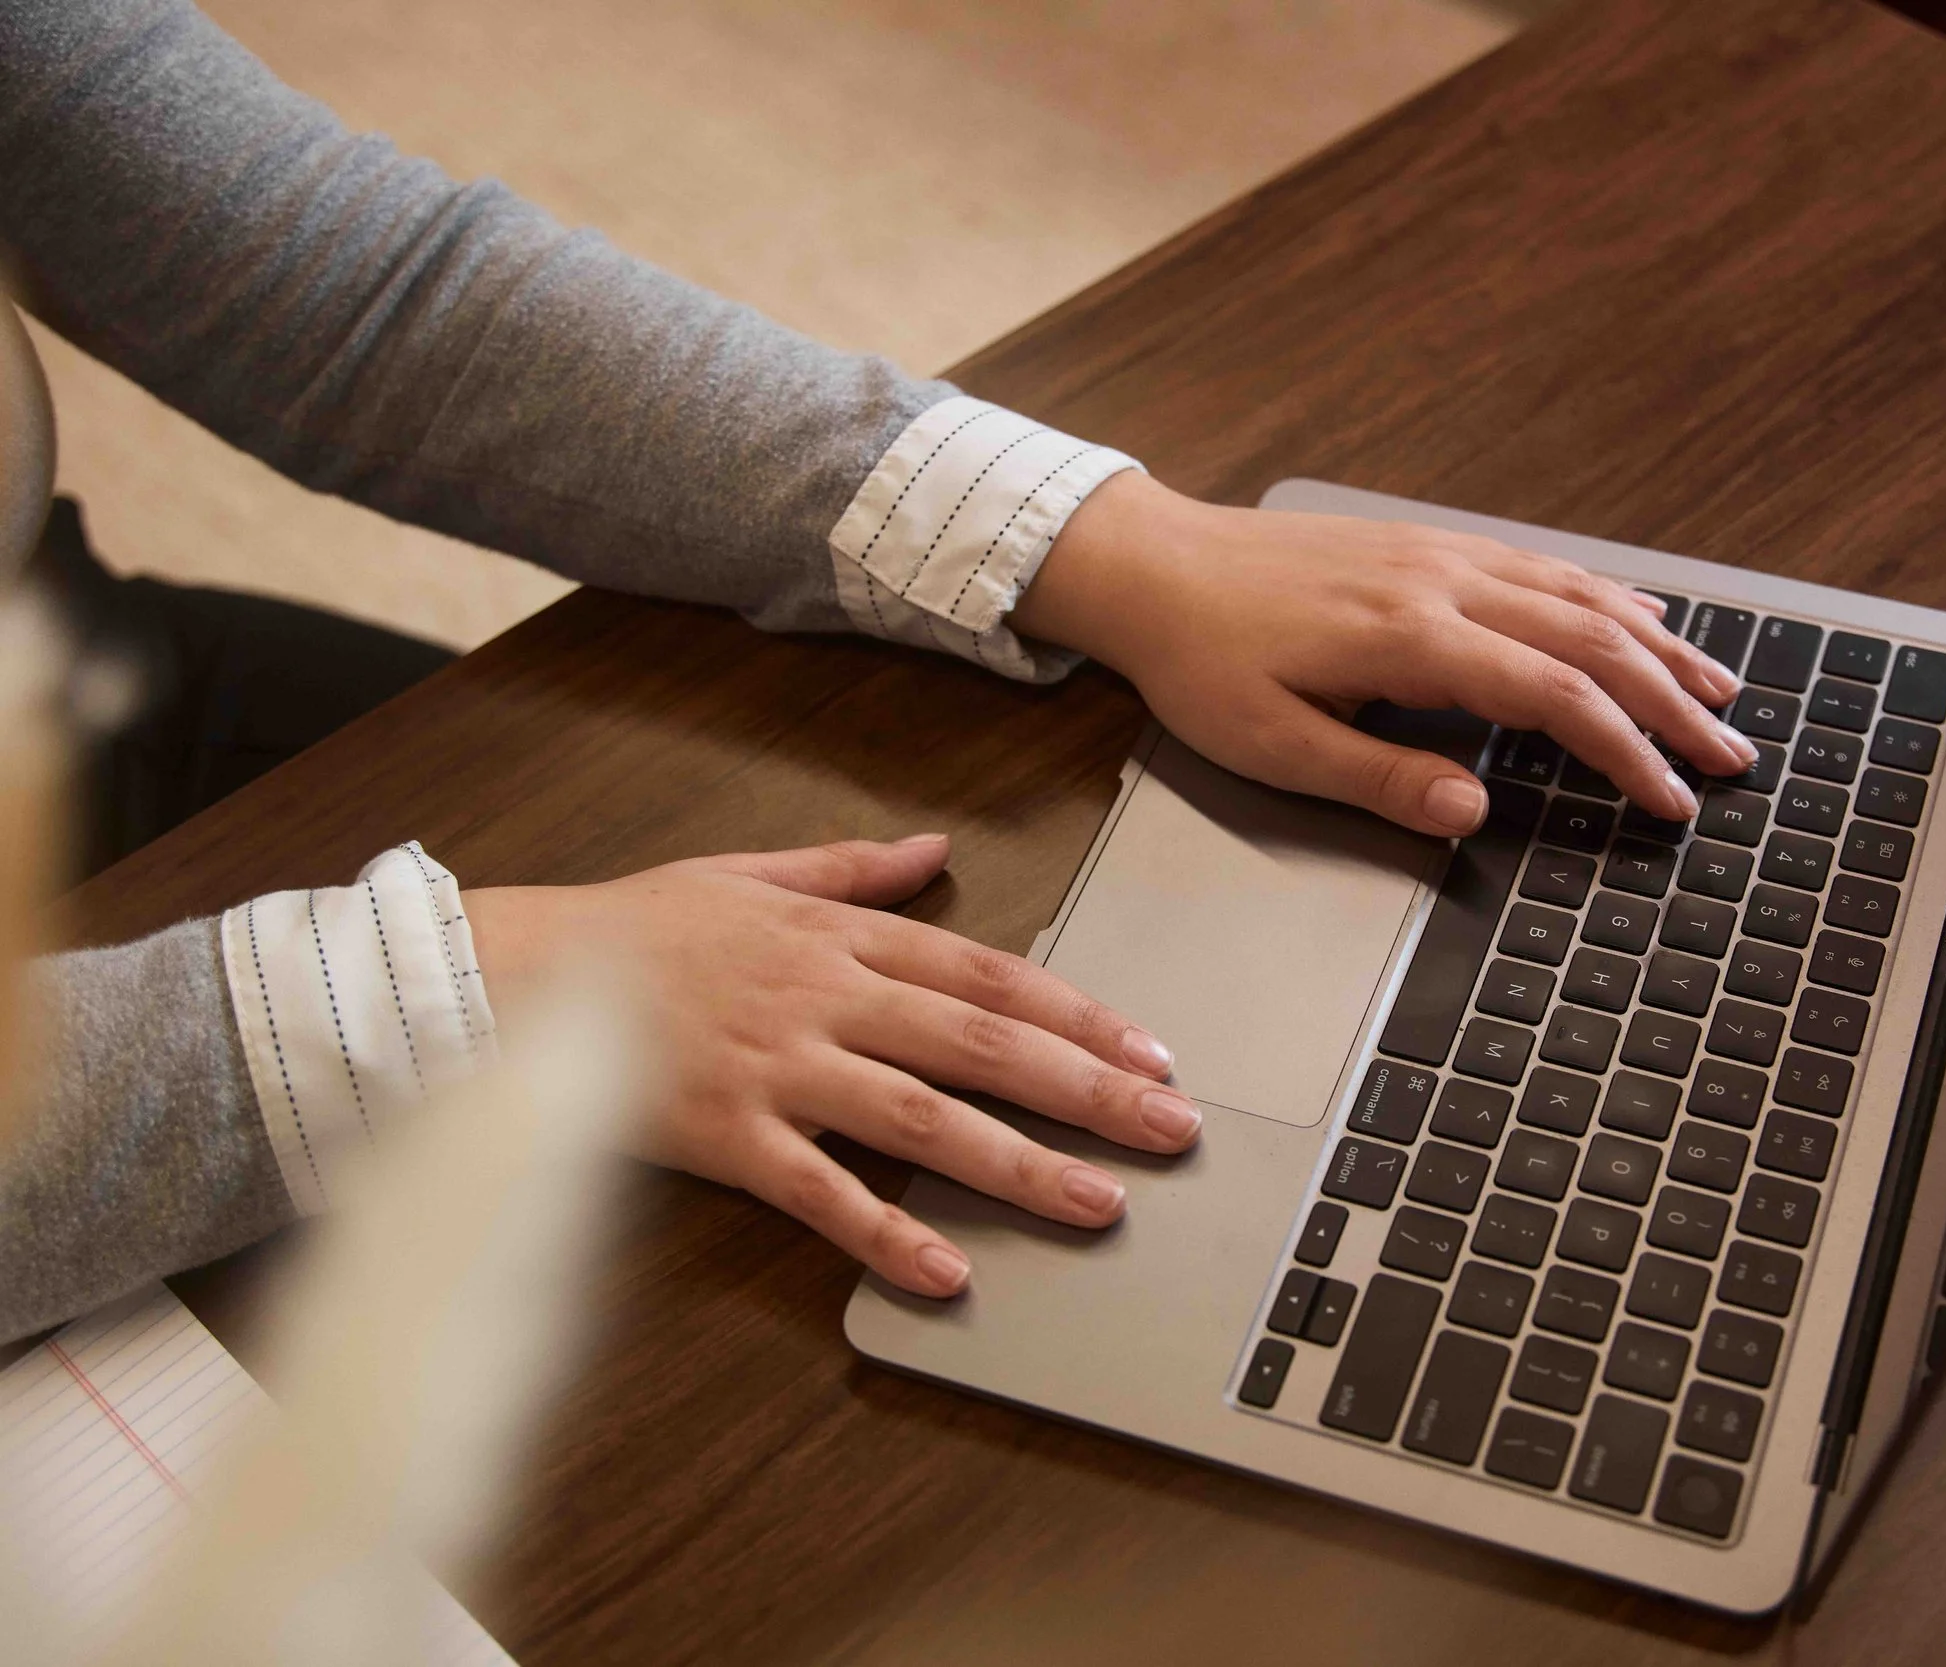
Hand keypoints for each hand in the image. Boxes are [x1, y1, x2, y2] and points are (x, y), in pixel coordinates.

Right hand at [463, 834, 1195, 1297]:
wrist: (515, 975)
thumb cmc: (634, 929)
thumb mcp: (749, 872)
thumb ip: (854, 868)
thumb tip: (935, 845)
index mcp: (840, 937)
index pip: (989, 974)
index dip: (1079, 1015)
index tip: (1152, 1052)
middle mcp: (826, 998)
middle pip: (982, 1043)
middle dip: (1088, 1089)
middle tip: (1170, 1128)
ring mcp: (779, 1069)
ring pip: (923, 1118)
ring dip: (1019, 1165)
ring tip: (1098, 1204)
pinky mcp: (726, 1136)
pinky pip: (818, 1192)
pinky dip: (883, 1235)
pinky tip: (946, 1275)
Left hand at [1012, 472, 1757, 836]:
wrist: (1155, 565)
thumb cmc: (1202, 663)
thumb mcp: (1271, 744)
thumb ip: (1378, 779)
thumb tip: (1473, 814)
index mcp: (1412, 638)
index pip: (1555, 696)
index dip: (1627, 751)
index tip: (1673, 801)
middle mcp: (1445, 583)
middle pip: (1592, 641)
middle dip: (1673, 703)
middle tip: (1732, 759)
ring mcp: (1444, 555)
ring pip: (1581, 596)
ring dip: (1659, 647)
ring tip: (1721, 693)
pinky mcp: (1430, 547)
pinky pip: (1544, 568)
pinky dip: (1608, 600)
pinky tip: (1641, 622)